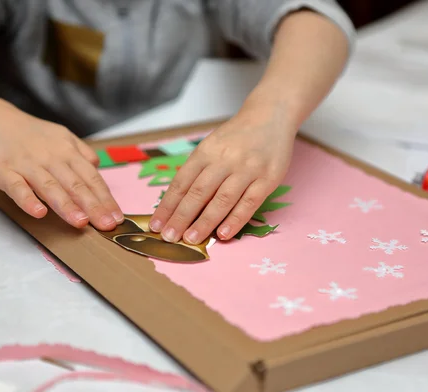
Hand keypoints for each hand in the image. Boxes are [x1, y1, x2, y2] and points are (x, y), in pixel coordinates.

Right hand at [0, 99, 122, 229]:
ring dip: (66, 205)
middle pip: (76, 184)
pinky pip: (17, 187)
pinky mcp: (4, 171)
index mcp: (68, 152)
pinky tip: (39, 213)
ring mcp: (27, 165)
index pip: (91, 178)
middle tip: (107, 225)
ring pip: (50, 187)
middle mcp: (51, 158)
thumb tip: (99, 168)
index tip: (117, 217)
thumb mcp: (63, 137)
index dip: (105, 199)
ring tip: (81, 222)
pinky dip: (27, 199)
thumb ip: (82, 153)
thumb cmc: (32, 135)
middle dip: (93, 206)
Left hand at [149, 103, 295, 243]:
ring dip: (205, 222)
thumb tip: (178, 204)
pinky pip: (249, 203)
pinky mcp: (267, 179)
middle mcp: (225, 160)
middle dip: (181, 217)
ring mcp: (247, 169)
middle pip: (199, 193)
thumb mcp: (212, 145)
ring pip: (222, 200)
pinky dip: (235, 220)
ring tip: (191, 239)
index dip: (168, 206)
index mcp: (206, 151)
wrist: (270, 115)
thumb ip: (198, 171)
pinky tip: (223, 234)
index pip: (182, 183)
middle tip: (169, 236)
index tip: (156, 224)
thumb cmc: (237, 136)